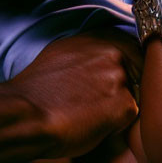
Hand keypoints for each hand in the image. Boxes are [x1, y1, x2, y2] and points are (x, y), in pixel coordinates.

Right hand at [7, 30, 141, 158]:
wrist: (26, 115)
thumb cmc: (36, 91)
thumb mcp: (59, 54)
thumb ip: (85, 51)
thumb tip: (95, 57)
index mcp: (96, 37)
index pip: (128, 48)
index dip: (123, 67)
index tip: (111, 80)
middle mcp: (111, 52)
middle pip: (135, 71)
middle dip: (123, 87)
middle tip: (99, 102)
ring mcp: (120, 77)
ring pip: (133, 94)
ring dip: (118, 105)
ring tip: (91, 114)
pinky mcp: (126, 105)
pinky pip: (130, 117)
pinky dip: (116, 124)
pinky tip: (93, 125)